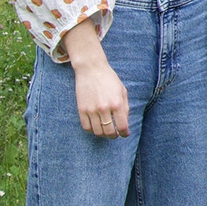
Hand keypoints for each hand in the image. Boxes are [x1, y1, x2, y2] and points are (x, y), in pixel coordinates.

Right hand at [65, 20, 128, 138]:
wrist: (91, 69)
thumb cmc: (109, 79)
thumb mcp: (122, 91)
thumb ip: (125, 108)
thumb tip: (125, 124)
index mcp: (117, 103)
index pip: (122, 126)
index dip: (124, 133)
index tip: (125, 134)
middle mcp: (104, 108)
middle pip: (109, 132)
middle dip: (114, 136)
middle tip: (115, 134)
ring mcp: (91, 110)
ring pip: (97, 132)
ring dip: (103, 135)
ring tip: (106, 131)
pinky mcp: (81, 109)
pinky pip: (86, 127)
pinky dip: (92, 130)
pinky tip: (96, 127)